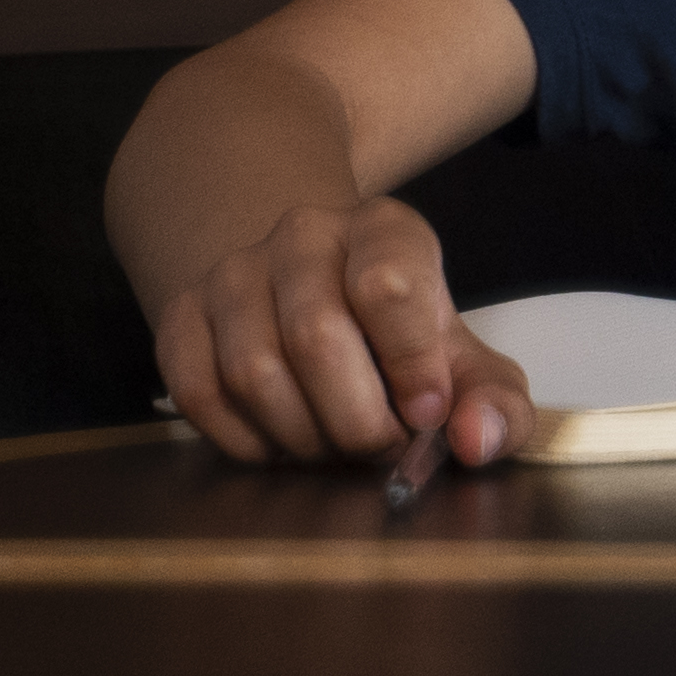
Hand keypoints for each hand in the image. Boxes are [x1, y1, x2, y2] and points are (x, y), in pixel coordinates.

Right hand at [151, 196, 533, 470]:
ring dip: (300, 435)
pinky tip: (280, 444)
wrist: (312, 289)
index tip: (425, 414)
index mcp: (384, 229)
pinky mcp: (181, 316)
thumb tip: (478, 440)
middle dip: (354, 419)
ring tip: (331, 445)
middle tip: (378, 447)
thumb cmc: (397, 334)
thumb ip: (494, 401)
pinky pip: (198, 393)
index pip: (388, 285)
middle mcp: (303, 235)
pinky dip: (243, 441)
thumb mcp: (462, 358)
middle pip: (315, 336)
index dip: (410, 362)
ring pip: (252, 371)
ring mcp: (233, 273)